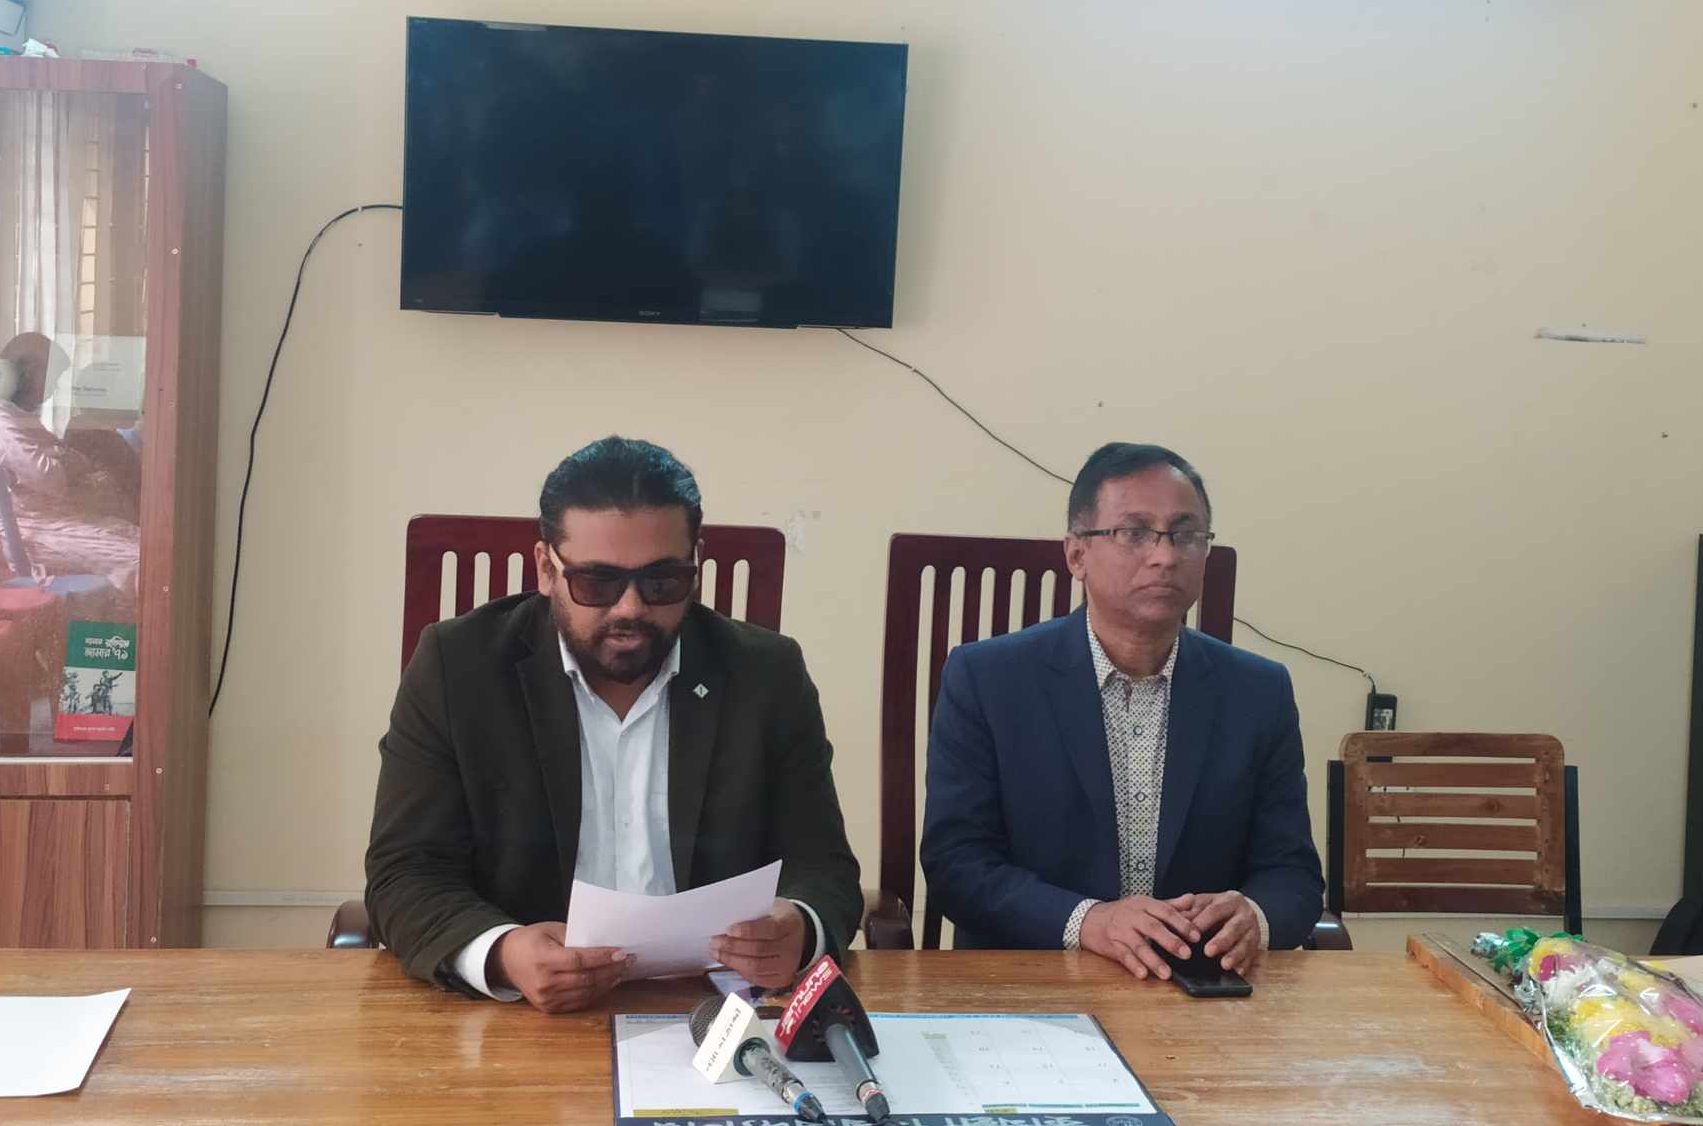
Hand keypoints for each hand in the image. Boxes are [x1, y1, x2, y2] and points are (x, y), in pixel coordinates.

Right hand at [488, 921, 628, 1012]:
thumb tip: (603, 944)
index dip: (602, 958)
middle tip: (628, 960)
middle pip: (586, 979)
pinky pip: (579, 1002)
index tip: (621, 953)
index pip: (579, 961)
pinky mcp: (549, 1008)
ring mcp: (547, 998)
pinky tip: (607, 982)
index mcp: (544, 959)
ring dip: (607, 982)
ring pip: (586, 993)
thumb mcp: (551, 930)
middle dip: (611, 970)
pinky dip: (596, 993)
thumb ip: (575, 937)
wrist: (506, 961)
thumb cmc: (531, 940)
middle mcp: (545, 982)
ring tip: (621, 971)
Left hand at [710, 899, 806, 988]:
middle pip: (759, 950)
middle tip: (715, 942)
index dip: (748, 931)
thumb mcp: (772, 909)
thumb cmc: (780, 919)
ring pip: (756, 967)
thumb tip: (727, 925)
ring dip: (732, 961)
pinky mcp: (781, 980)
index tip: (729, 929)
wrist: (801, 936)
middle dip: (733, 947)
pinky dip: (740, 971)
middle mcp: (791, 948)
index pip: (769, 930)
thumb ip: (754, 915)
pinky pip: (756, 978)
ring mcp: (787, 967)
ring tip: (717, 953)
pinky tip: (729, 962)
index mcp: (790, 925)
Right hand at [1079, 895, 1200, 980]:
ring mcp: (1121, 931)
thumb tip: (1192, 899)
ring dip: (1154, 960)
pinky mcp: (1112, 945)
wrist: (1091, 919)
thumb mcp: (1145, 904)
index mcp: (1144, 904)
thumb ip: (1170, 904)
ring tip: (1167, 974)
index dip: (1182, 923)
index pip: (1165, 912)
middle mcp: (1133, 916)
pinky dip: (1133, 965)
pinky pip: (1123, 956)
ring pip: (1139, 945)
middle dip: (1170, 941)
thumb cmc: (1124, 912)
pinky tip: (1143, 975)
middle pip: (1153, 928)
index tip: (1196, 936)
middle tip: (1186, 954)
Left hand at [1182, 891, 1263, 973]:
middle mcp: (1244, 915)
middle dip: (1221, 941)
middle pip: (1233, 928)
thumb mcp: (1205, 902)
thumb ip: (1189, 907)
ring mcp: (1252, 931)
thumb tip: (1171, 914)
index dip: (1203, 922)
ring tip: (1224, 965)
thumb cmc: (1218, 908)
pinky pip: (1252, 957)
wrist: (1243, 911)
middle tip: (1208, 952)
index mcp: (1230, 900)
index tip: (1191, 934)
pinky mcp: (1256, 946)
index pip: (1215, 910)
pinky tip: (1237, 972)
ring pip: (1245, 944)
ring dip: (1234, 955)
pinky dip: (1244, 965)